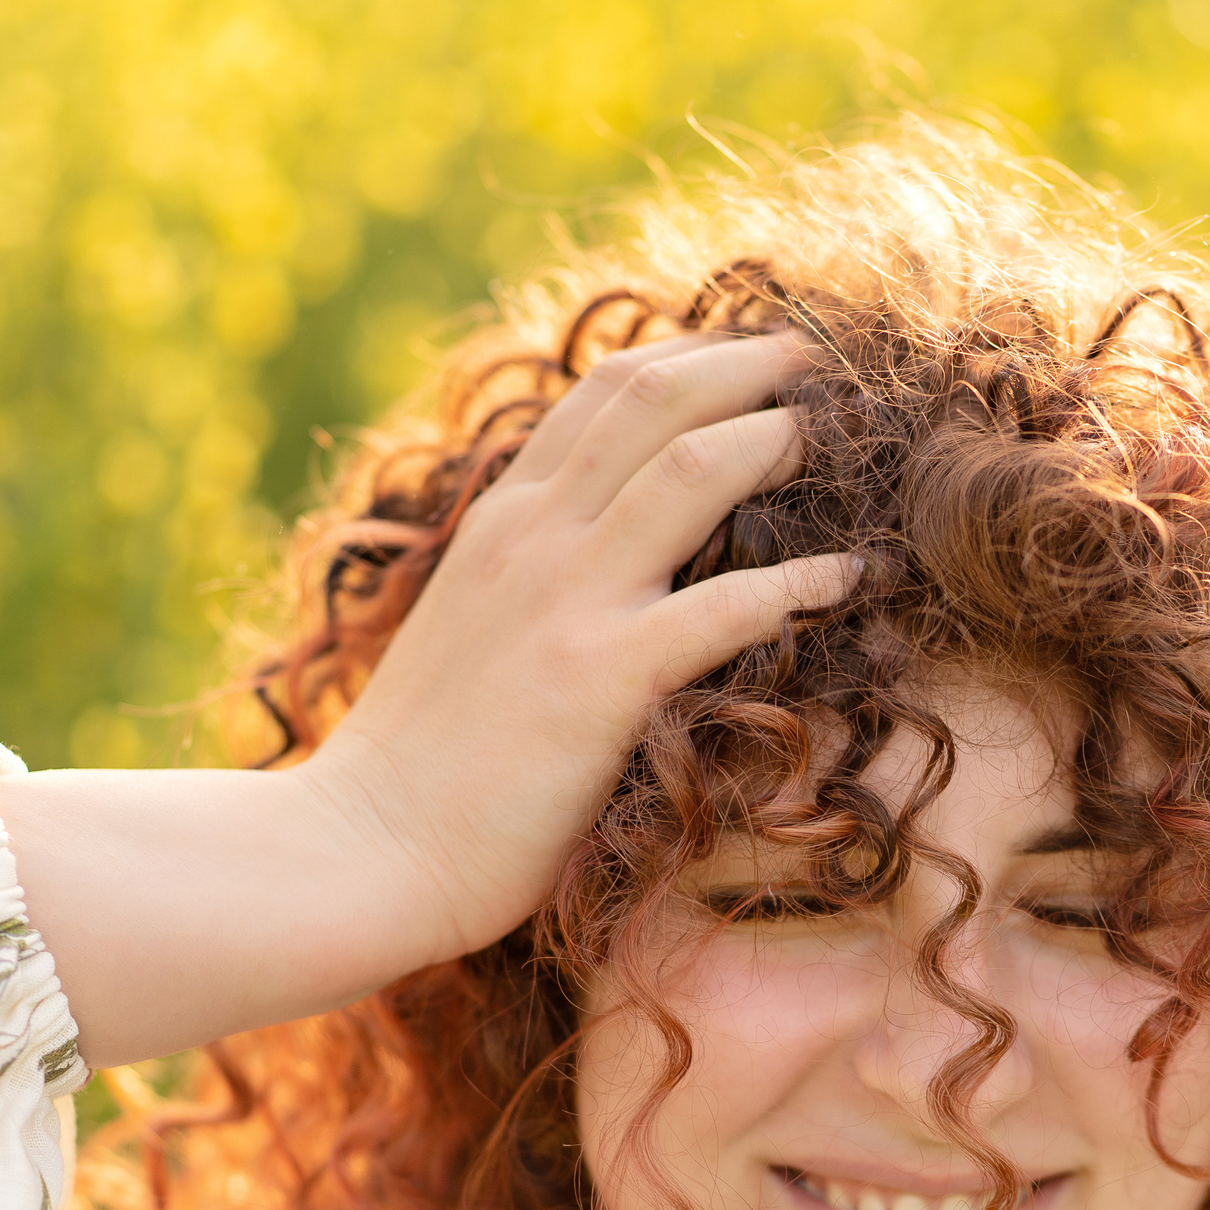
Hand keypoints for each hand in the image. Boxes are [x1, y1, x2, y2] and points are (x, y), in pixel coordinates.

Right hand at [301, 330, 857, 965]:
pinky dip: (799, 584)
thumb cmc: (421, 768)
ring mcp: (566, 602)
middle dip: (749, 365)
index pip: (605, 394)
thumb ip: (528, 581)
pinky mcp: (600, 680)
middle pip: (654, 397)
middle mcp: (533, 538)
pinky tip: (847, 579)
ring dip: (775, 441)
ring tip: (838, 442)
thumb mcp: (468, 633)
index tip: (759, 358)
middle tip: (821, 361)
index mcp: (502, 522)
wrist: (362, 851)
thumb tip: (600, 565)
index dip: (695, 358)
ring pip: (693, 469)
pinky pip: (725, 607)